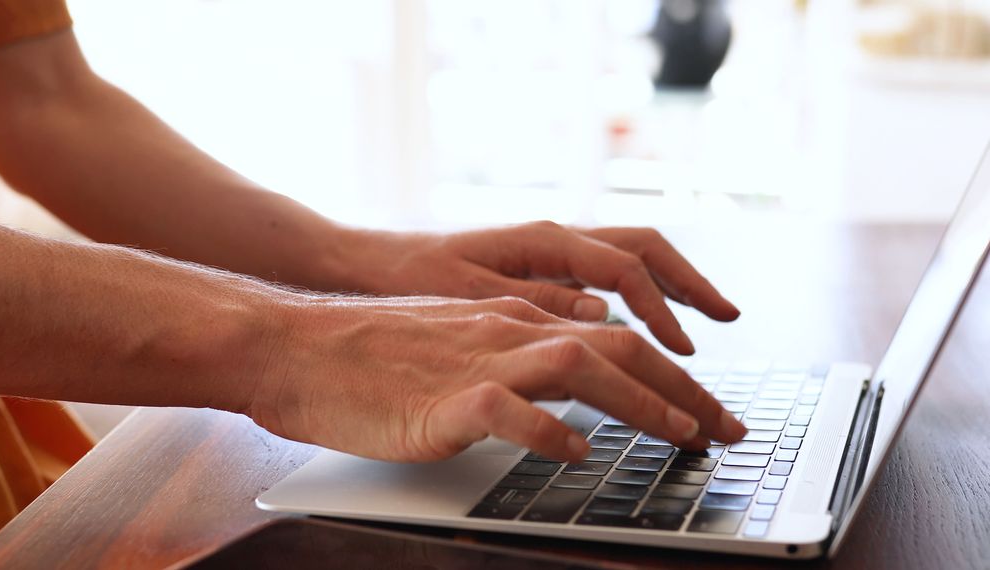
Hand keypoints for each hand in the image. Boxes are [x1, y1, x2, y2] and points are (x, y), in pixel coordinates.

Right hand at [243, 294, 746, 462]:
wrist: (298, 348)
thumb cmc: (371, 354)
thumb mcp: (457, 341)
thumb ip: (516, 353)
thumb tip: (575, 377)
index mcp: (511, 317)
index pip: (612, 336)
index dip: (670, 374)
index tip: (707, 410)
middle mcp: (506, 329)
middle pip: (616, 347)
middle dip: (683, 389)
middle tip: (727, 430)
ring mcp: (476, 360)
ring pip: (579, 366)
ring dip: (639, 402)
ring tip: (680, 436)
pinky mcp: (441, 399)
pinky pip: (509, 410)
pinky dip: (550, 431)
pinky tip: (575, 454)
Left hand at [336, 222, 739, 355]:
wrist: (365, 263)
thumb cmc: (410, 277)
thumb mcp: (466, 297)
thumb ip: (535, 305)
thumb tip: (604, 319)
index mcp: (542, 240)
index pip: (626, 270)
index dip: (662, 311)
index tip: (683, 354)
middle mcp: (554, 239)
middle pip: (645, 250)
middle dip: (691, 284)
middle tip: (731, 318)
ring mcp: (550, 253)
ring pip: (631, 258)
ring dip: (673, 286)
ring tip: (708, 321)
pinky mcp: (540, 271)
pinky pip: (607, 276)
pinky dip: (641, 295)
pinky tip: (649, 327)